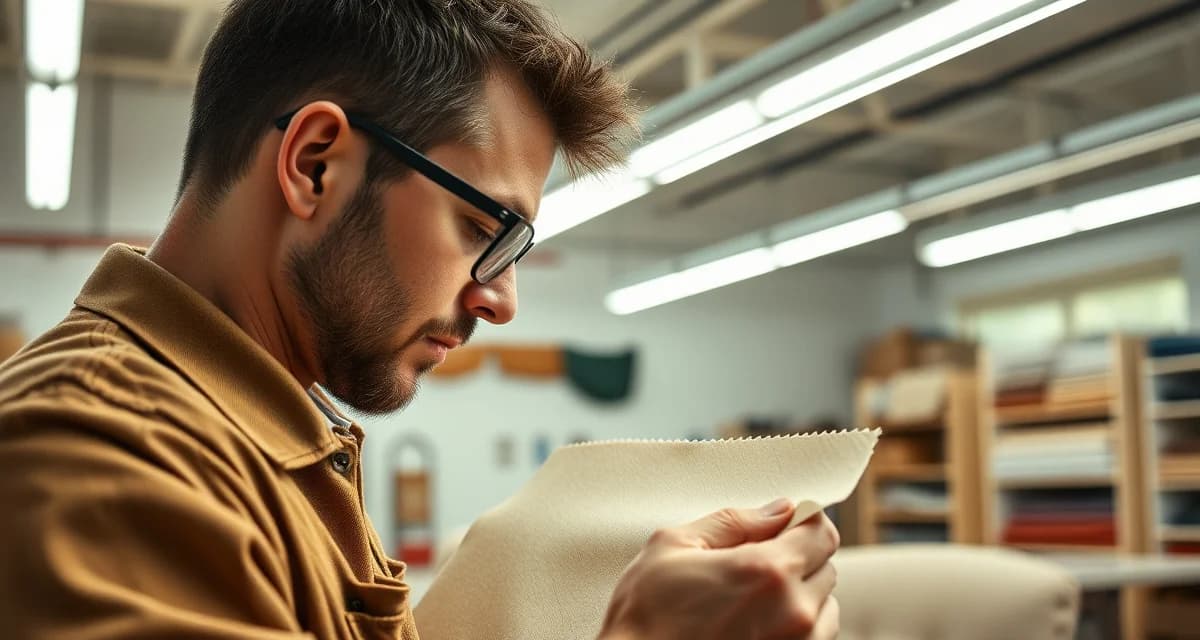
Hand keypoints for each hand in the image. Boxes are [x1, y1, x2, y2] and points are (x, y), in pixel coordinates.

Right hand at [598, 499, 838, 639]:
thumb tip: (778, 511)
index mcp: (767, 571)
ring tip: (754, 602)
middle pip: (826, 568)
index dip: (802, 523)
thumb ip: (733, 522)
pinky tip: (757, 626)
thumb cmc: (644, 617)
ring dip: (800, 597)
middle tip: (753, 566)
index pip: (821, 533)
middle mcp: (793, 612)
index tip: (783, 526)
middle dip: (797, 559)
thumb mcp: (673, 547)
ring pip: (825, 608)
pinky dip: (797, 628)